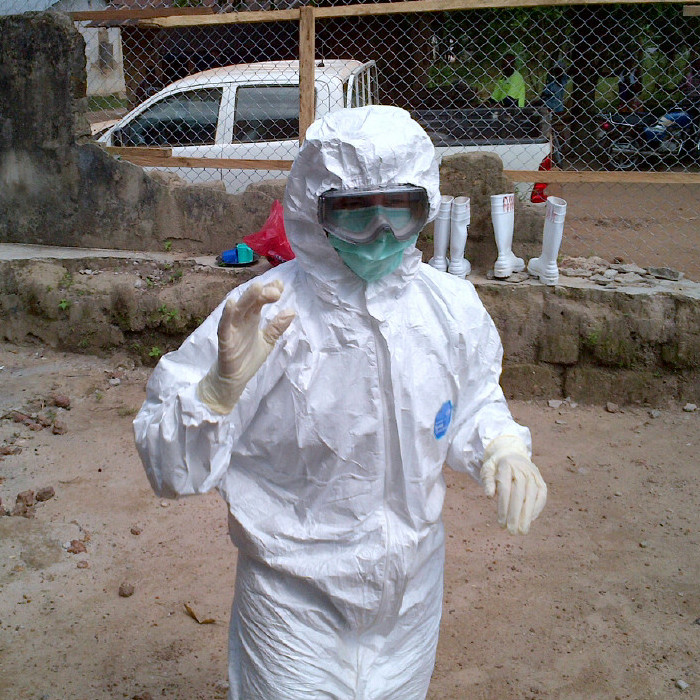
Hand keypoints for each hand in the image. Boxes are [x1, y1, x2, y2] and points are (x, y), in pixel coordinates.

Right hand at [198, 281, 294, 412]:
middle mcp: (242, 320)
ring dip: (247, 298)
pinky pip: (225, 325)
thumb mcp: (268, 341)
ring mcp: (232, 328)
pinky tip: (232, 304)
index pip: (260, 300)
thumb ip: (277, 327)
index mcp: (252, 318)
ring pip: (239, 309)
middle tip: (275, 290)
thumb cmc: (248, 358)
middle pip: (251, 301)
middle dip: (262, 293)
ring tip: (257, 287)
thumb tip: (291, 311)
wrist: (235, 379)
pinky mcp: (225, 340)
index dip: (269, 291)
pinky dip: (228, 314)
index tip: (280, 285)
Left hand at [480, 436, 546, 534]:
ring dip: (527, 515)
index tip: (501, 523)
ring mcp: (533, 475)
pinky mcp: (540, 481)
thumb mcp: (487, 470)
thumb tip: (489, 496)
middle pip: (520, 494)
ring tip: (522, 530)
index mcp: (506, 465)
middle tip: (512, 531)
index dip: (504, 507)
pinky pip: (541, 496)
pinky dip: (537, 509)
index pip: (506, 489)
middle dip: (515, 515)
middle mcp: (522, 470)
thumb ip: (488, 482)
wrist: (512, 453)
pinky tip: (530, 520)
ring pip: (532, 497)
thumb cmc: (497, 466)